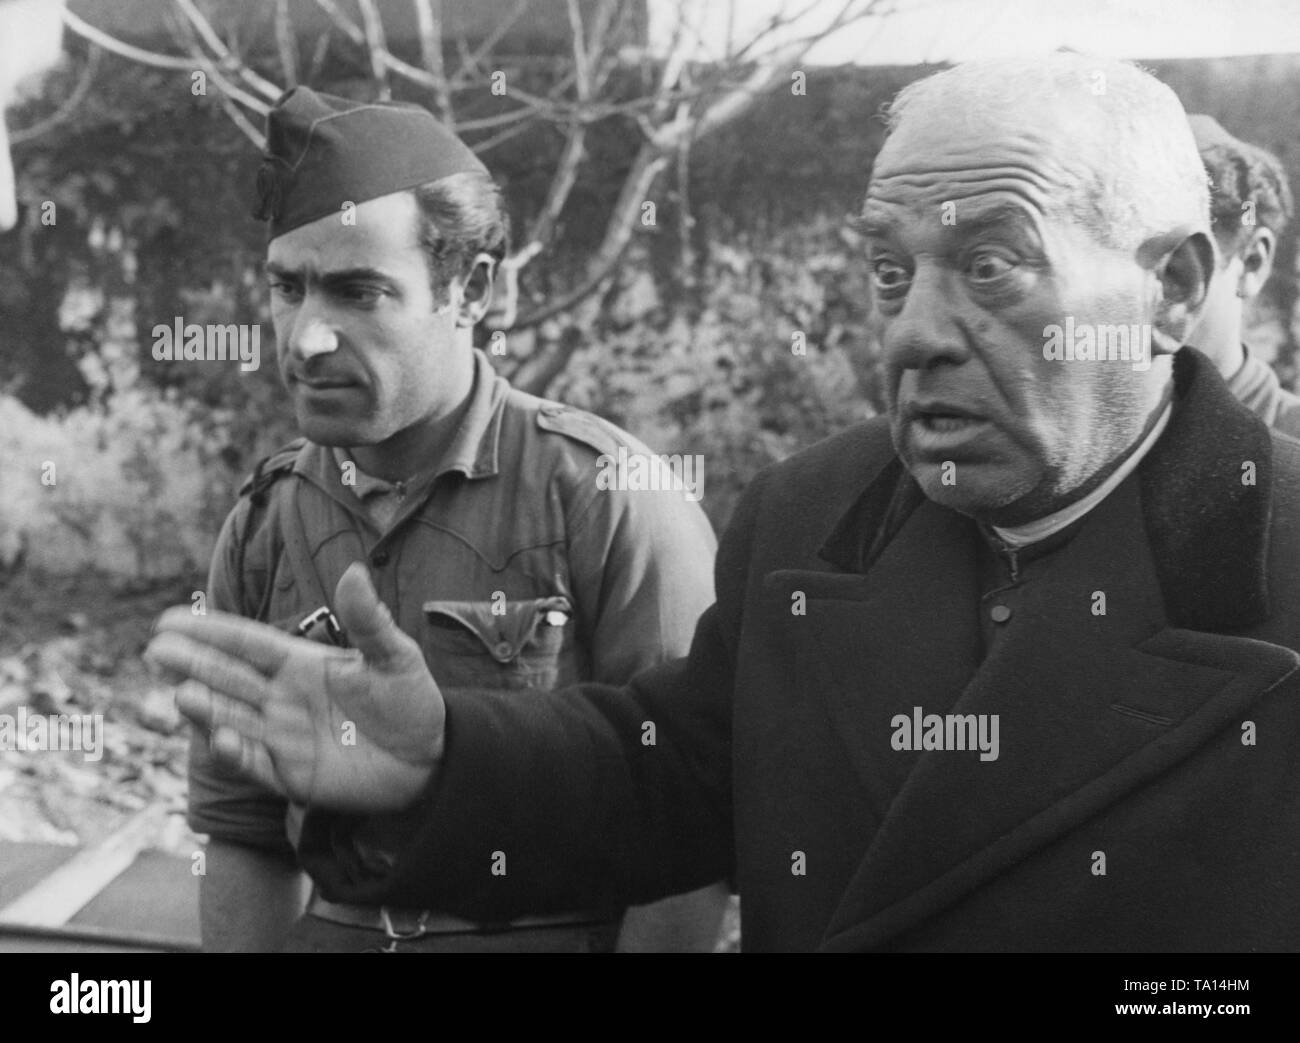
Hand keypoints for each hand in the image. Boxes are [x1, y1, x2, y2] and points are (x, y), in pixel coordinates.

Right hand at [146, 562, 443, 811]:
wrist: (432, 758)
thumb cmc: (411, 700)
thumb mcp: (395, 656)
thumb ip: (369, 620)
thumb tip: (353, 571)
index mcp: (301, 663)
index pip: (247, 643)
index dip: (210, 632)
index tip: (170, 619)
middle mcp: (282, 697)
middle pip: (228, 677)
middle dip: (192, 664)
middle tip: (156, 650)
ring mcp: (283, 736)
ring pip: (231, 718)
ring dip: (204, 708)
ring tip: (180, 693)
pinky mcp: (291, 774)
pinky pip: (254, 762)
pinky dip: (234, 752)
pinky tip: (219, 737)